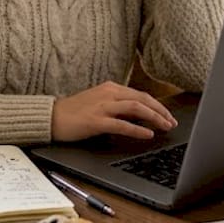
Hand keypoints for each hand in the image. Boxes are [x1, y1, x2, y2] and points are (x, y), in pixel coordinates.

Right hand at [51, 81, 177, 141]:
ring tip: (165, 127)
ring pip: (136, 108)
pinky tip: (147, 134)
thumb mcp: (100, 103)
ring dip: (154, 118)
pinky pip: (122, 124)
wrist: (51, 117)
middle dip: (161, 111)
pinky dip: (137, 129)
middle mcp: (109, 94)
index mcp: (111, 88)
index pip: (141, 95)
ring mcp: (102, 106)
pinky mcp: (96, 121)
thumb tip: (140, 116)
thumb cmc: (75, 112)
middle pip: (142, 99)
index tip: (168, 115)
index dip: (158, 105)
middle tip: (172, 122)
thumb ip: (119, 107)